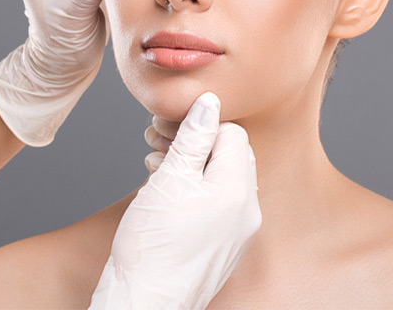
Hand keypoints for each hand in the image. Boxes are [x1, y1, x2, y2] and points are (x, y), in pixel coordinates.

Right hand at [90, 92, 261, 308]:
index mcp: (237, 190)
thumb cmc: (151, 246)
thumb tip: (208, 103)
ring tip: (158, 170)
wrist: (144, 303)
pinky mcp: (226, 245)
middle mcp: (247, 210)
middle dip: (195, 144)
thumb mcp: (168, 178)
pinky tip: (167, 194)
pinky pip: (219, 203)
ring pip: (222, 177)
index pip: (232, 133)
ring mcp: (239, 231)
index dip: (199, 126)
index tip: (169, 131)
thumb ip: (192, 137)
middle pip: (230, 153)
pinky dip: (195, 190)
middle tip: (161, 147)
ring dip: (192, 165)